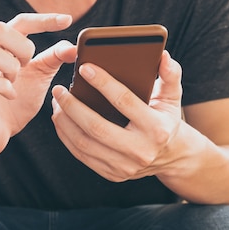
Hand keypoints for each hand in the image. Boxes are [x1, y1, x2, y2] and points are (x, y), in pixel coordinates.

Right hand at [0, 13, 76, 157]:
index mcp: (2, 47)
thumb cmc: (16, 102)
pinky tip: (11, 96)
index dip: (43, 20)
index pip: (20, 22)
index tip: (67, 21)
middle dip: (20, 46)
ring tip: (15, 81)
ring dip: (9, 66)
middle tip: (28, 66)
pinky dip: (2, 87)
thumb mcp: (40, 78)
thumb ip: (53, 60)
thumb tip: (74, 46)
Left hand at [51, 51, 183, 180]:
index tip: (84, 68)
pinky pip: (81, 155)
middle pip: (96, 127)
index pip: (124, 101)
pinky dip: (66, 136)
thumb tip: (163, 55)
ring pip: (84, 143)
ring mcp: (124, 166)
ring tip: (56, 103)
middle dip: (72, 106)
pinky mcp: (112, 174)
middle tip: (58, 90)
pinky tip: (60, 120)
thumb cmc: (166, 120)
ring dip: (64, 122)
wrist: (171, 158)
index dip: (103, 83)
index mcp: (156, 128)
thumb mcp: (172, 98)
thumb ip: (170, 76)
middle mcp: (140, 150)